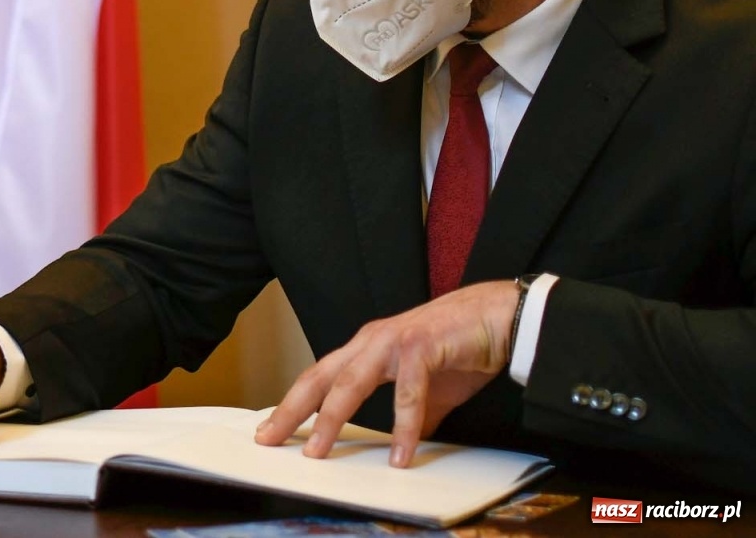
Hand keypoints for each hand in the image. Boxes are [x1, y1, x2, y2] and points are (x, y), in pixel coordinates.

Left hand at [254, 281, 518, 467]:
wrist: (501, 316)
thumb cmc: (462, 348)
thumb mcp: (429, 389)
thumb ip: (412, 413)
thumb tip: (404, 445)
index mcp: (366, 349)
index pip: (319, 378)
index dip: (293, 403)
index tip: (271, 429)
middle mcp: (371, 342)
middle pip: (320, 378)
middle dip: (292, 410)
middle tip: (270, 439)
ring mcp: (393, 342)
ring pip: (350, 383)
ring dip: (331, 419)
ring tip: (318, 452)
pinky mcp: (422, 348)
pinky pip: (407, 393)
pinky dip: (403, 426)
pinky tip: (399, 455)